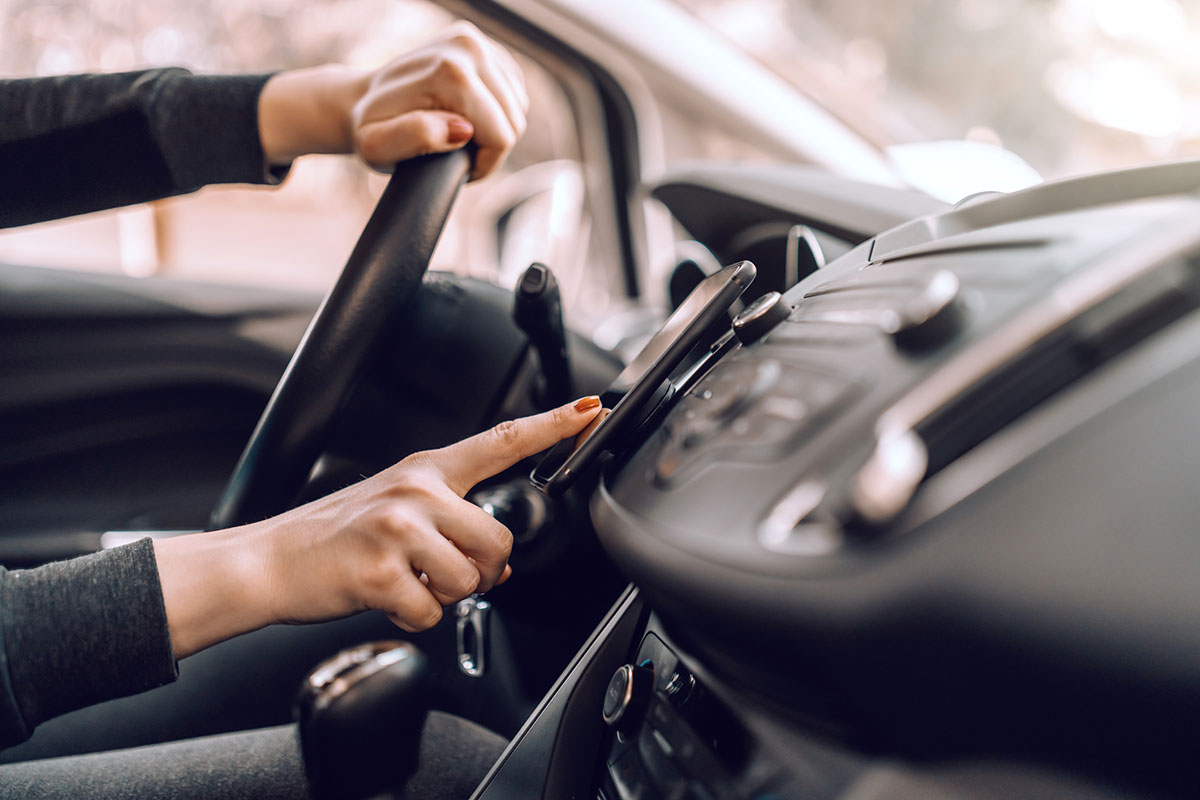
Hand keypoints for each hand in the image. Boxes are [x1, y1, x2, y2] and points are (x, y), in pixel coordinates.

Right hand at [155, 396, 601, 657]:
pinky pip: (432, 612)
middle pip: (498, 540)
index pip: (502, 441)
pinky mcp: (381, 570)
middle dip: (481, 571)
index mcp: (426, 470)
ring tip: (408, 582)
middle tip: (441, 574)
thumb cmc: (335, 537)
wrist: (269, 561)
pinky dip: (413, 618)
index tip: (591, 410)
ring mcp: (398, 528)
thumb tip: (498, 564)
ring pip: (471, 579)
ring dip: (446, 597)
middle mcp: (417, 491)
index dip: (552, 426)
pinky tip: (386, 598)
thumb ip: (449, 521)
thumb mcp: (395, 509)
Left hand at [258, 21, 528, 179]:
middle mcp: (468, 47)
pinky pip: (514, 93)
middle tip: (454, 150)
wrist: (365, 98)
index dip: (484, 162)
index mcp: (450, 71)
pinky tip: (467, 114)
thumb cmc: (373, 128)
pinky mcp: (486, 46)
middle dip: (490, 146)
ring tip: (458, 133)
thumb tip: (461, 129)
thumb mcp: (378, 146)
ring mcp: (477, 41)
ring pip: (518, 108)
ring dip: (494, 129)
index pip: (502, 134)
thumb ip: (415, 137)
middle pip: (514, 121)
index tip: (455, 163)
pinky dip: (497, 111)